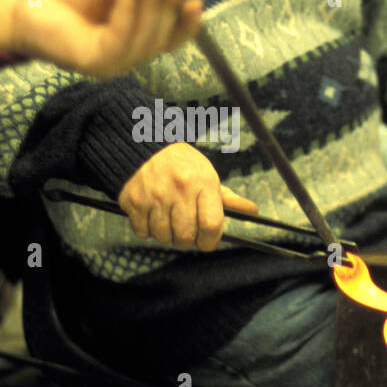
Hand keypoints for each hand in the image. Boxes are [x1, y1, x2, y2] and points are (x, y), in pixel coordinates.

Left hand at [0, 0, 202, 78]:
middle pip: (164, 37)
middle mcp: (124, 56)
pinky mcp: (95, 61)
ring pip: (148, 39)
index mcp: (131, 39)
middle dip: (171, 5)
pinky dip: (131, 8)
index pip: (171, 36)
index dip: (186, 17)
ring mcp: (110, 63)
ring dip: (153, 4)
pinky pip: (123, 36)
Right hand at [118, 143, 259, 251]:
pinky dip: (146, 230)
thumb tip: (253, 212)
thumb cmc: (181, 164)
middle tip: (185, 231)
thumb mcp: (206, 175)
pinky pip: (142, 232)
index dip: (211, 240)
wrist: (142, 145)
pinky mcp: (133, 201)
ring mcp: (155, 196)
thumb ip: (228, 198)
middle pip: (186, 237)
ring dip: (166, 235)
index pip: (212, 226)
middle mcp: (180, 190)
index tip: (207, 240)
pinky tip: (150, 215)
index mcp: (203, 183)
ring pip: (163, 237)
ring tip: (166, 219)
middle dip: (187, 241)